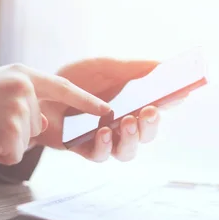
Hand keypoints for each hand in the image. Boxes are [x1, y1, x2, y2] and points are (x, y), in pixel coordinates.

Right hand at [0, 64, 110, 165]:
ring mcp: (18, 110)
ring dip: (4, 143)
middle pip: (37, 124)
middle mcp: (24, 89)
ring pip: (25, 141)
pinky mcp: (9, 133)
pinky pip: (14, 154)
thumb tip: (43, 125)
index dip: (86, 101)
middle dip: (15, 131)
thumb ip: (25, 103)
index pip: (63, 88)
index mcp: (22, 74)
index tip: (106, 111)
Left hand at [32, 57, 185, 161]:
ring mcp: (106, 139)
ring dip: (132, 138)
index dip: (173, 103)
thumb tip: (163, 65)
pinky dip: (105, 145)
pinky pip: (101, 155)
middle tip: (150, 111)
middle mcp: (123, 124)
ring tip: (127, 121)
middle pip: (148, 134)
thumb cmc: (75, 80)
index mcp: (133, 103)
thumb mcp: (105, 67)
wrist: (37, 92)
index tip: (181, 95)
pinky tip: (104, 131)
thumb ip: (133, 68)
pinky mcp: (85, 149)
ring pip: (129, 151)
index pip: (161, 107)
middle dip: (152, 125)